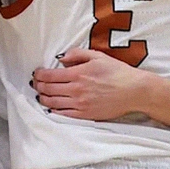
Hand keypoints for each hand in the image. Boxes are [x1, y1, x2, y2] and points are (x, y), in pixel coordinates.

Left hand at [31, 49, 147, 120]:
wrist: (134, 91)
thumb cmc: (118, 72)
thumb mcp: (98, 56)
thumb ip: (77, 54)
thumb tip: (61, 58)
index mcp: (78, 74)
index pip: (49, 76)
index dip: (39, 75)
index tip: (36, 73)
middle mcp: (76, 90)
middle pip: (47, 89)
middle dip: (38, 86)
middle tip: (35, 83)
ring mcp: (80, 104)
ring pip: (52, 103)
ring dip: (43, 98)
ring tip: (40, 95)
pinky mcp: (85, 114)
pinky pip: (63, 114)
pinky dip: (53, 110)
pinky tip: (51, 106)